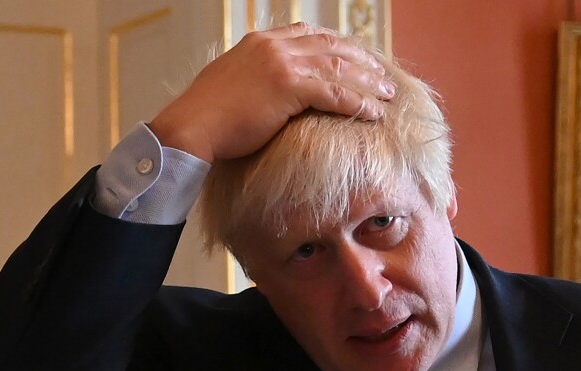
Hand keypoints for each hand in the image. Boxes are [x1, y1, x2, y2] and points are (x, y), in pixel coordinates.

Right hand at [148, 22, 395, 162]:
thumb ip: (254, 76)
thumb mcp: (231, 82)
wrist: (192, 127)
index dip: (337, 45)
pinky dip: (359, 103)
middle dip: (361, 60)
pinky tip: (374, 113)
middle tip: (381, 76)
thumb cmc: (208, 116)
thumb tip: (265, 90)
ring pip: (339, 68)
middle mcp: (275, 46)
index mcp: (261, 42)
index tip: (355, 58)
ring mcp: (282, 64)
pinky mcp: (289, 87)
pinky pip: (335, 93)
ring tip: (388, 94)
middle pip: (331, 46)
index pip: (309, 34)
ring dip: (368, 82)